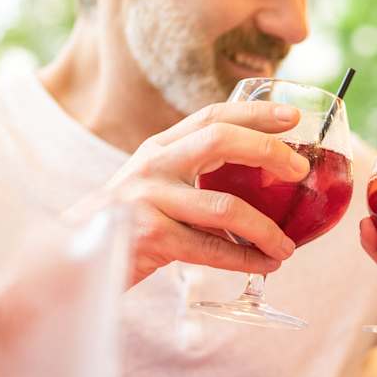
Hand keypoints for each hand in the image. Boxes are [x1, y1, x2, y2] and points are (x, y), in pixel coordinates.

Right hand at [93, 101, 310, 286]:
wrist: (75, 257)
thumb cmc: (127, 223)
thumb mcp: (155, 186)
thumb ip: (192, 175)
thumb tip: (259, 179)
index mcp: (159, 147)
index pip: (212, 116)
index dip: (255, 112)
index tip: (294, 116)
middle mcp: (153, 165)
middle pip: (220, 141)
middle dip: (268, 151)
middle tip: (301, 169)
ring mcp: (150, 199)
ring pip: (224, 206)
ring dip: (264, 228)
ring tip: (287, 245)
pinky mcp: (151, 237)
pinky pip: (210, 249)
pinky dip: (243, 259)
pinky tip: (264, 264)